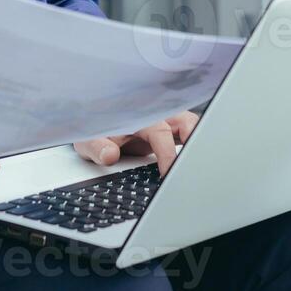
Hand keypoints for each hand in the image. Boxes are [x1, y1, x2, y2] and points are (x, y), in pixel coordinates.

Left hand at [72, 111, 199, 176]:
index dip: (168, 154)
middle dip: (195, 138)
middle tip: (197, 162)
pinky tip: (195, 163)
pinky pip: (186, 134)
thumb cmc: (94, 129)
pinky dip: (193, 145)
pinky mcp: (167, 132)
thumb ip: (97, 147)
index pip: (161, 133)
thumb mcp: (88, 140)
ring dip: (197, 140)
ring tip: (201, 162)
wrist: (93, 123)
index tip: (169, 173)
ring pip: (190, 125)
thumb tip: (109, 155)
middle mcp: (156, 117)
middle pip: (185, 121)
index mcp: (139, 116)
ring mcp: (164, 123)